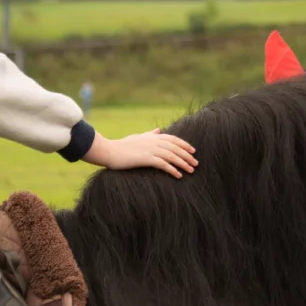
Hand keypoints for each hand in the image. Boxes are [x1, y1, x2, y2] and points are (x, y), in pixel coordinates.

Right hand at [83, 129, 197, 177]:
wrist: (109, 151)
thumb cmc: (121, 146)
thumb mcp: (137, 138)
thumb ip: (149, 134)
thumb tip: (158, 130)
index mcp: (152, 136)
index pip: (172, 139)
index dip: (184, 144)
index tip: (193, 151)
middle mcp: (153, 141)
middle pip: (175, 148)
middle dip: (187, 155)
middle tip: (196, 163)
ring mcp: (150, 150)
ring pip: (171, 156)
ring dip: (183, 163)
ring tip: (191, 170)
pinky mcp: (145, 158)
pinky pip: (163, 164)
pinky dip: (172, 169)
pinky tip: (178, 175)